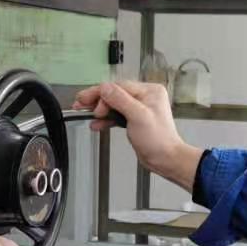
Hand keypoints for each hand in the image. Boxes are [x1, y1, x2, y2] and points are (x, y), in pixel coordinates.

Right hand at [74, 80, 202, 192]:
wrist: (165, 159)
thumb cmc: (158, 140)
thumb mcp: (138, 116)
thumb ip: (120, 100)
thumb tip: (104, 87)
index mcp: (149, 91)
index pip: (119, 86)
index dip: (101, 93)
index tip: (87, 100)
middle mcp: (145, 97)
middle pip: (115, 93)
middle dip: (97, 100)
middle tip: (80, 103)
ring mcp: (139, 109)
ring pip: (114, 104)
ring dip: (99, 110)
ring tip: (84, 113)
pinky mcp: (134, 120)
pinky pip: (117, 115)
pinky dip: (106, 120)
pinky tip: (96, 124)